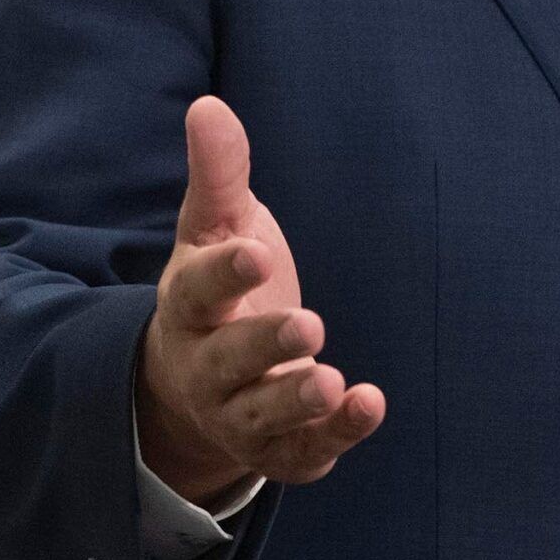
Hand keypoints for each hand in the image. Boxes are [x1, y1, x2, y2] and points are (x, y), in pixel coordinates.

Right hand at [134, 97, 385, 506]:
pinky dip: (334, 436)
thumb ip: (219, 175)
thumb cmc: (221, 287)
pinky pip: (302, 453)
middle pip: (228, 362)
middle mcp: (207, 367)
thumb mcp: (216, 228)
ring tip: (332, 380)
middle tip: (307, 323)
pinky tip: (369, 405)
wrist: (196, 382)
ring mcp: (239, 414)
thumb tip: (208, 106)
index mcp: (190, 305)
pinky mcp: (277, 448)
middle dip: (264, 345)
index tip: (257, 253)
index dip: (225, 274)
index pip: (200, 290)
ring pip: (260, 417)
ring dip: (296, 402)